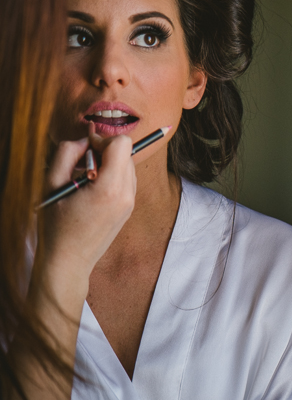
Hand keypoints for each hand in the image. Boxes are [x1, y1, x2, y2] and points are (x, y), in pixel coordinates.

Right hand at [41, 129, 136, 279]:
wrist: (69, 261)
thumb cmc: (56, 225)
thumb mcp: (52, 183)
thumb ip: (67, 153)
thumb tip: (85, 138)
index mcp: (109, 188)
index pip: (123, 143)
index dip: (102, 140)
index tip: (85, 150)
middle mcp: (127, 194)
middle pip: (126, 152)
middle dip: (105, 152)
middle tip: (82, 165)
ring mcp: (131, 202)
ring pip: (128, 164)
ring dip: (108, 164)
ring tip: (85, 180)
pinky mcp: (130, 207)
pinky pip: (126, 179)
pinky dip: (112, 176)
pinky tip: (92, 189)